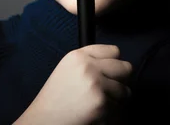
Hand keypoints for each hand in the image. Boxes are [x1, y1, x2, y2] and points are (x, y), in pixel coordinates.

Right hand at [14, 44, 132, 124]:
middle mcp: (88, 66)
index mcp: (78, 55)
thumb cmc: (56, 99)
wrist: (44, 120)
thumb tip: (116, 64)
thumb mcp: (68, 69)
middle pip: (125, 68)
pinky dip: (112, 115)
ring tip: (100, 104)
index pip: (113, 51)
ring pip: (125, 91)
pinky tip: (96, 115)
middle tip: (111, 90)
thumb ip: (89, 62)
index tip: (111, 72)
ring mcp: (96, 84)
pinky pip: (120, 109)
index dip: (114, 63)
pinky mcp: (101, 103)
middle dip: (122, 81)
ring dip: (117, 100)